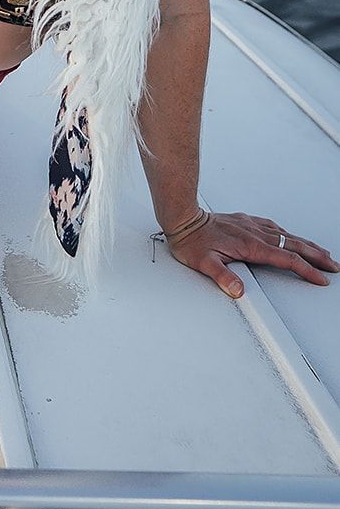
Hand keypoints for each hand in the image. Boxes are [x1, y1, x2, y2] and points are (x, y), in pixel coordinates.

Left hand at [165, 210, 338, 298]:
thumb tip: (238, 290)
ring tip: (320, 252)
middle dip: (316, 256)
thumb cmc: (191, 241)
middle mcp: (254, 233)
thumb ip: (223, 277)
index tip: (321, 278)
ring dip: (305, 244)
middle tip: (333, 265)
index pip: (286, 259)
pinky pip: (273, 227)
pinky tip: (289, 235)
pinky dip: (287, 233)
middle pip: (293, 245)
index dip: (306, 269)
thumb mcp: (204, 263)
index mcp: (250, 245)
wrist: (183, 218)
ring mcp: (250, 225)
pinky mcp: (244, 220)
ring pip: (286, 234)